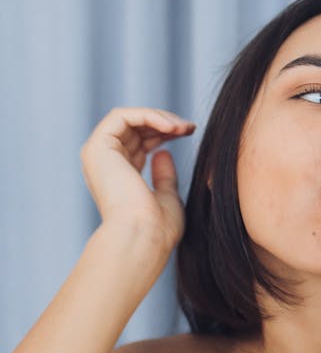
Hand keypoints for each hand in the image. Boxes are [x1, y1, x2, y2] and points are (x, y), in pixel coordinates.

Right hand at [80, 108, 195, 254]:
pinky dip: (148, 116)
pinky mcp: (98, 147)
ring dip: (159, 118)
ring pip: (129, 118)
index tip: (190, 131)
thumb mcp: (166, 196)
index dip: (164, 132)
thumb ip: (164, 176)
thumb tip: (163, 152)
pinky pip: (122, 116)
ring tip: (183, 128)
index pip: (139, 142)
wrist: (143, 236)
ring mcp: (98, 155)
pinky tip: (171, 128)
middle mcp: (104, 164)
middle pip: (134, 128)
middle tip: (190, 127)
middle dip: (165, 123)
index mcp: (118, 177)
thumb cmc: (156, 228)